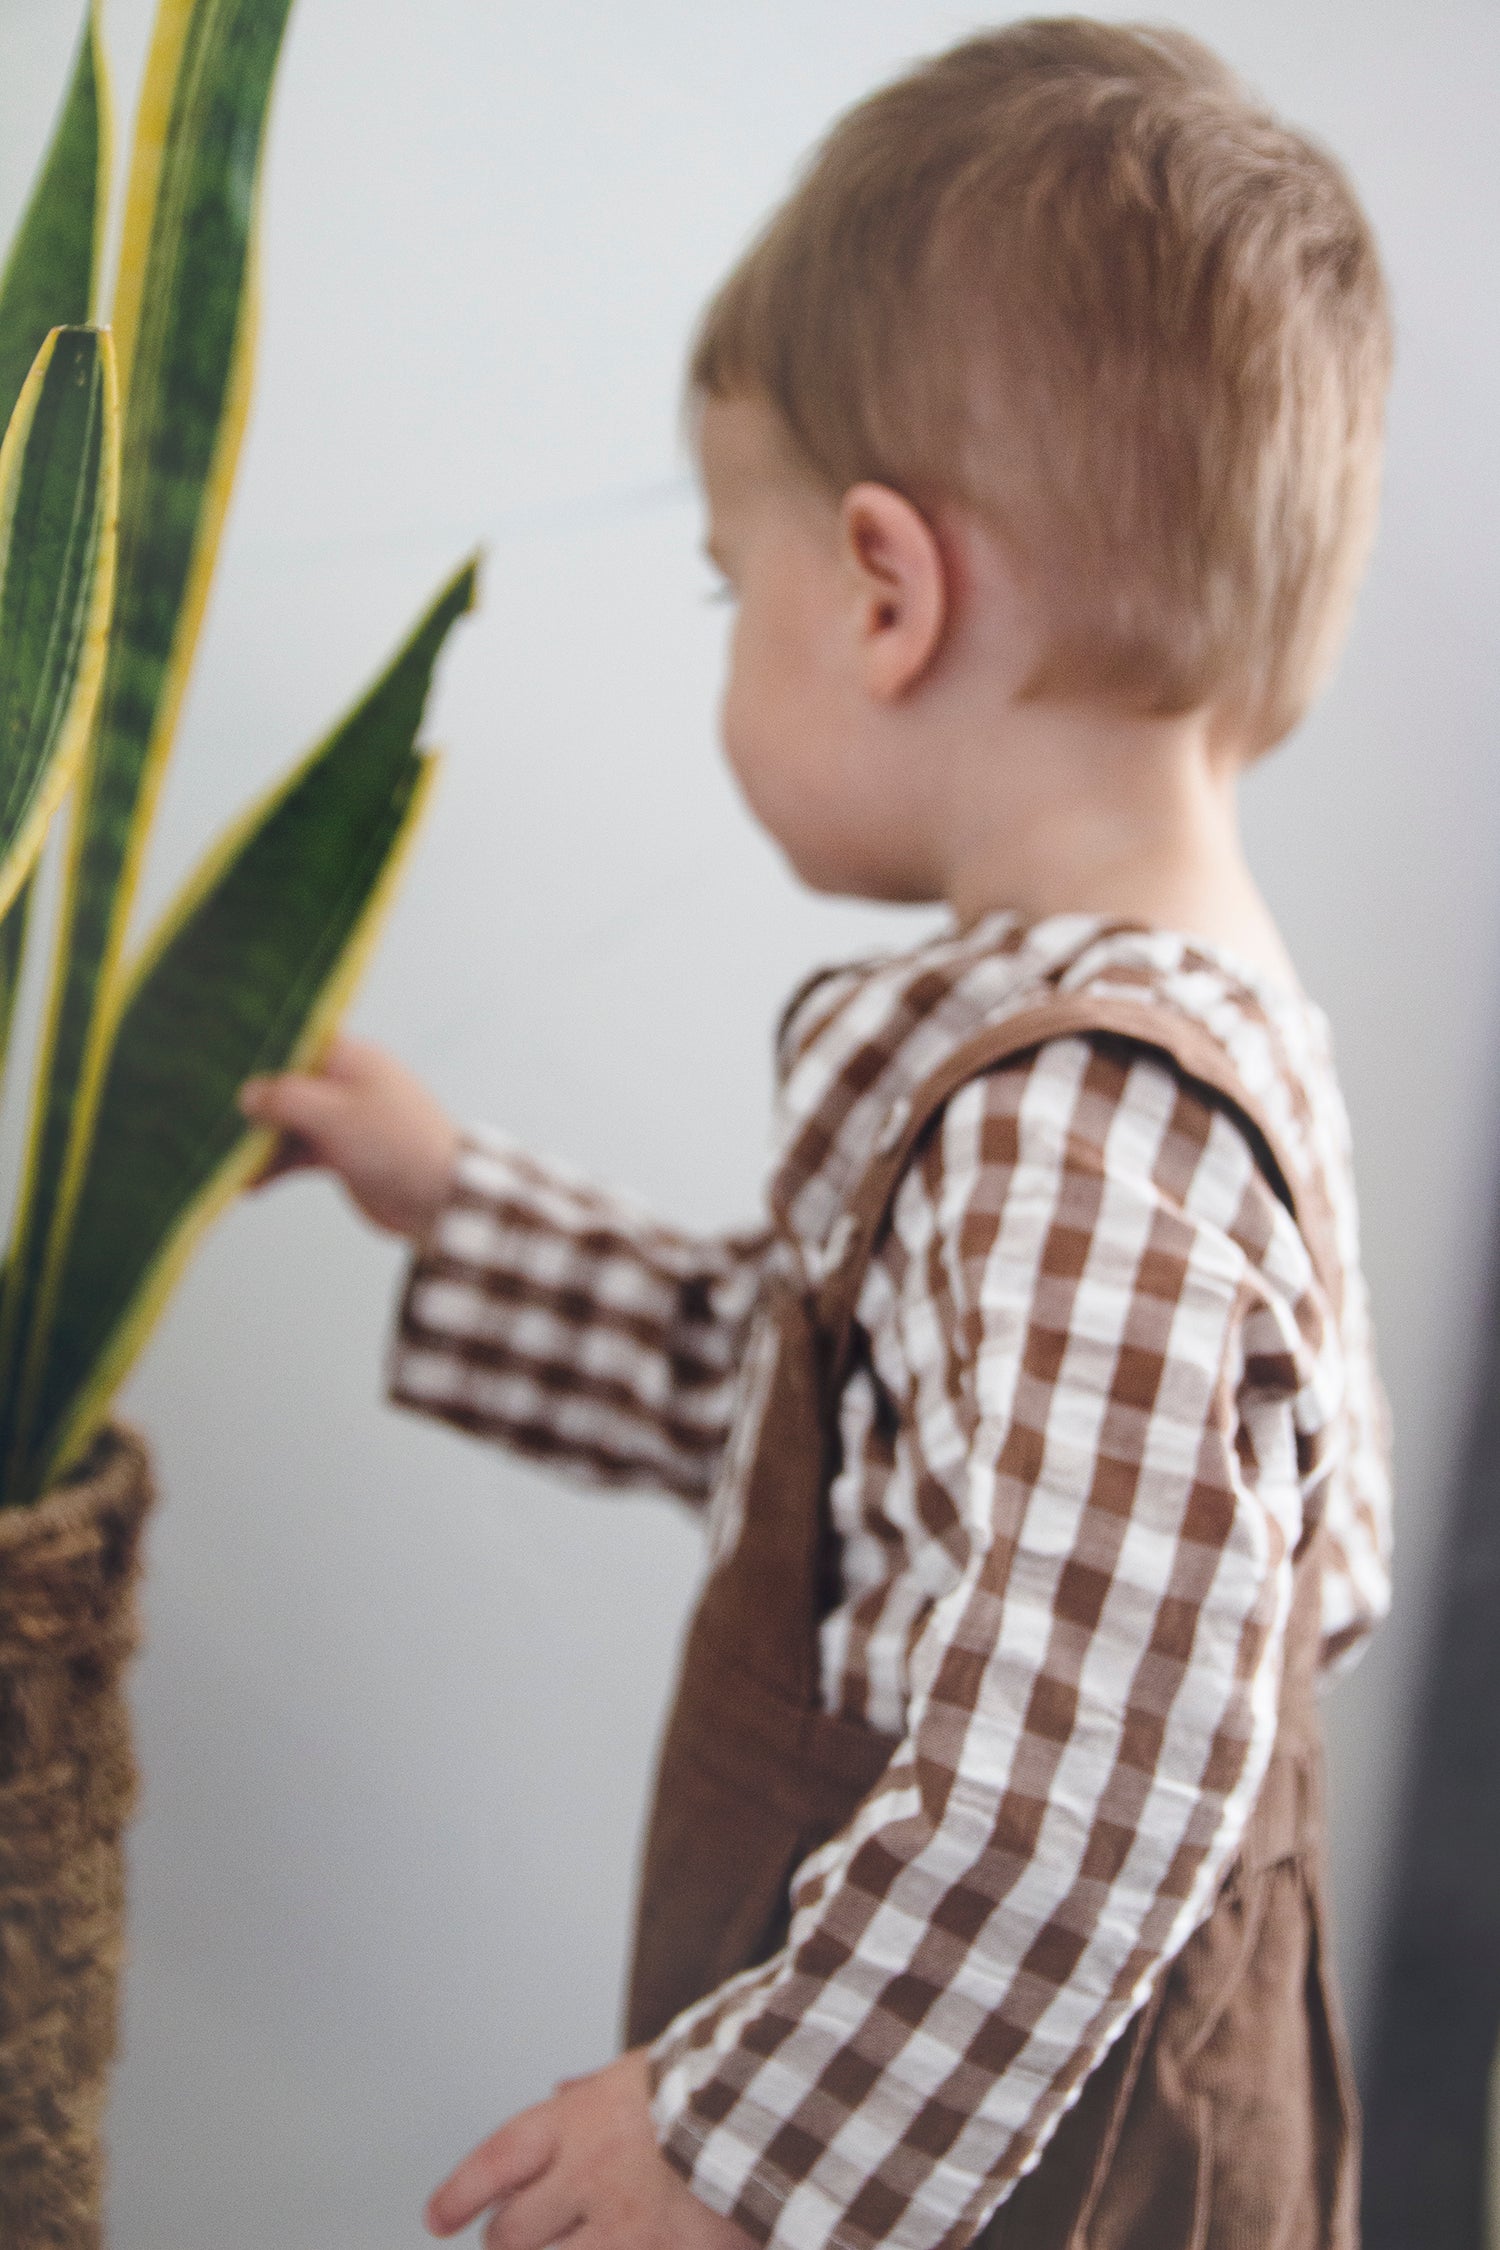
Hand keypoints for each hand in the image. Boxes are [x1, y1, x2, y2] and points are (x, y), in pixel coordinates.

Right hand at [237, 1033, 461, 1241]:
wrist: (442, 1199)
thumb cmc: (399, 1145)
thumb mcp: (335, 1115)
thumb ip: (286, 1100)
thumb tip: (248, 1093)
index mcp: (350, 1060)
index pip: (294, 1045)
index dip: (258, 1055)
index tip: (217, 1067)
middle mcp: (344, 1085)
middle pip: (284, 1088)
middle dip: (252, 1108)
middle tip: (211, 1121)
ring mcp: (343, 1120)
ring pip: (288, 1125)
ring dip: (258, 1144)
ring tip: (223, 1162)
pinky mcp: (342, 1154)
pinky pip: (298, 1154)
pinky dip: (275, 1167)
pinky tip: (248, 1185)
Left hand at [425, 2049, 754, 2249]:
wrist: (780, 2107)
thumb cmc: (719, 2079)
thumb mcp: (646, 2067)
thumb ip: (597, 2088)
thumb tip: (561, 2092)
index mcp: (582, 2120)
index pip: (497, 2161)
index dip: (461, 2193)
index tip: (439, 2217)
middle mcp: (589, 2179)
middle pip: (512, 2234)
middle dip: (506, 2241)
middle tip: (509, 2240)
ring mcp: (623, 2232)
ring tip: (559, 2244)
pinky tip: (619, 2247)